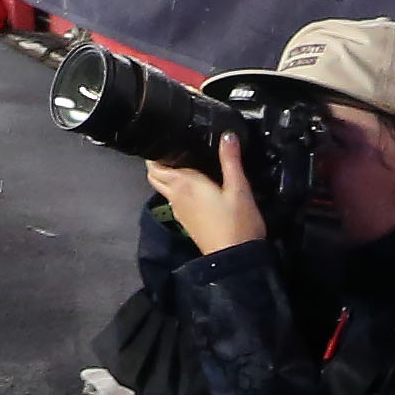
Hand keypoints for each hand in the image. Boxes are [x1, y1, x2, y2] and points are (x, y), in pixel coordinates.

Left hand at [145, 134, 266, 253]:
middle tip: (174, 148)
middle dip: (157, 161)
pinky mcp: (186, 222)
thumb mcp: (239, 188)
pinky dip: (175, 188)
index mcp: (184, 183)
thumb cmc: (237, 222)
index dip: (156, 150)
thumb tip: (227, 134)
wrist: (234, 259)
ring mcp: (179, 210)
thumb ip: (231, 160)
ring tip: (183, 161)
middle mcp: (175, 196)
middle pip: (155, 175)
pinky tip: (193, 184)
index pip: (156, 164)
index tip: (166, 138)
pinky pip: (173, 199)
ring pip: (163, 187)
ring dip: (166, 175)